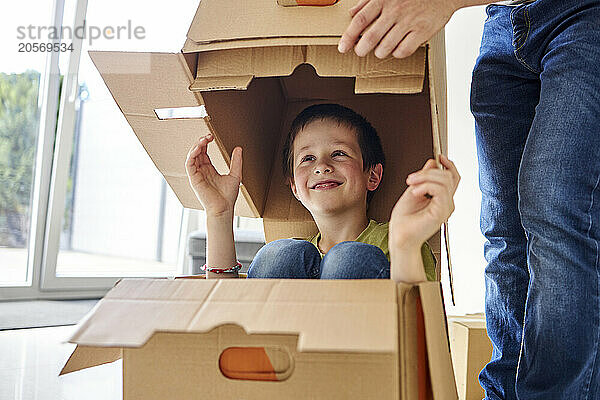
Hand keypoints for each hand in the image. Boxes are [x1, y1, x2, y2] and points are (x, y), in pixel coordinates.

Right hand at [185, 134, 241, 215]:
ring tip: (203, 140)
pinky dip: (192, 155)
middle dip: (201, 142)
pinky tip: (198, 148)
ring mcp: (197, 175)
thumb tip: (238, 148)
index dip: (205, 143)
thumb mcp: (235, 175)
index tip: (211, 137)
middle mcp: (202, 171)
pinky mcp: (194, 179)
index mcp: (209, 169)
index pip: (204, 152)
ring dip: (196, 146)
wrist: (224, 208)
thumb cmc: (228, 196)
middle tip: (208, 136)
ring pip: (192, 156)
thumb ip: (236, 162)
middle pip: (197, 152)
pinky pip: (189, 165)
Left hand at [338, 0, 459, 58]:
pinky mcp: (423, 31)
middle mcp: (395, 10)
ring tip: (381, 49)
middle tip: (360, 51)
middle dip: (361, 49)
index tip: (342, 47)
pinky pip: (403, 51)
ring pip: (385, 48)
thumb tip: (352, 14)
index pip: (360, 20)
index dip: (348, 36)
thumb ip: (368, 2)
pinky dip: (397, 53)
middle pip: (370, 38)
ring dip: (379, 52)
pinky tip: (397, 47)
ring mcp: (409, 21)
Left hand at [389, 154, 459, 248]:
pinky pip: (440, 190)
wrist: (400, 237)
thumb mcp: (413, 191)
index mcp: (441, 198)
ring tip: (412, 184)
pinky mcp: (442, 212)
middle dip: (429, 171)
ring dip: (425, 177)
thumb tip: (432, 163)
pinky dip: (426, 186)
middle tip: (412, 178)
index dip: (449, 164)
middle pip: (449, 176)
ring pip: (445, 180)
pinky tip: (416, 192)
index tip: (438, 156)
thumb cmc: (404, 220)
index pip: (454, 177)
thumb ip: (424, 178)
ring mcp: (446, 208)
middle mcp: (447, 203)